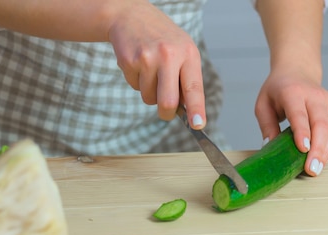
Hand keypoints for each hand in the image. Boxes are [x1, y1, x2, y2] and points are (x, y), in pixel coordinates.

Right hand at [107, 2, 206, 128]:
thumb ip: (186, 79)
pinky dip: (137, 82)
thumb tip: (187, 112)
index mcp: (188, 53)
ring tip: (150, 71)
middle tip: (166, 113)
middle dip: (166, 113)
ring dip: (150, 93)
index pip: (194, 88)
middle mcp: (169, 55)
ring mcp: (148, 58)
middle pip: (168, 102)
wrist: (132, 16)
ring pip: (149, 98)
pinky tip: (138, 65)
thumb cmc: (162, 39)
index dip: (196, 109)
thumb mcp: (182, 51)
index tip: (198, 124)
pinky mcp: (129, 61)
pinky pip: (135, 87)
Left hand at [254, 69, 327, 175]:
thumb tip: (269, 147)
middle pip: (321, 124)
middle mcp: (315, 95)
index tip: (303, 150)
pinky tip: (325, 158)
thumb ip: (266, 126)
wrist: (298, 72)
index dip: (302, 132)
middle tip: (312, 169)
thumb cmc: (278, 91)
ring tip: (317, 169)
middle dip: (318, 149)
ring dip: (327, 151)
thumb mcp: (263, 105)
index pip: (299, 114)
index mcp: (293, 93)